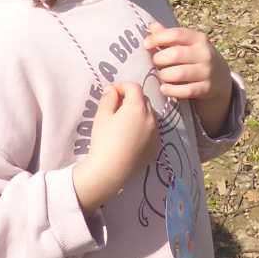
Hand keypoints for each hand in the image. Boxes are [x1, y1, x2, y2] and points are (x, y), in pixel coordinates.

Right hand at [73, 81, 157, 213]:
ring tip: (124, 123)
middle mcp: (151, 117)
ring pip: (149, 115)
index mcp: (138, 107)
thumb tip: (113, 90)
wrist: (110, 171)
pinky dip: (144, 128)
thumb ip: (108, 98)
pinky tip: (131, 137)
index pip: (134, 87)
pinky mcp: (156, 146)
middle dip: (131, 99)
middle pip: (143, 100)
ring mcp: (156, 132)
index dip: (122, 86)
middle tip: (116, 107)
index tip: (112, 93)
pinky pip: (152, 130)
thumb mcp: (102, 116)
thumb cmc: (103, 141)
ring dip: (139, 113)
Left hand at [146, 24, 231, 106]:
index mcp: (198, 38)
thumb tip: (151, 27)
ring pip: (179, 74)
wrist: (220, 77)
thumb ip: (169, 36)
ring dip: (164, 75)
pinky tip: (164, 88)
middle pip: (175, 54)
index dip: (158, 38)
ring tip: (160, 75)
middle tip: (154, 63)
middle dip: (159, 59)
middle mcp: (204, 53)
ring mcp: (207, 72)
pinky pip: (185, 91)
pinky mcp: (206, 88)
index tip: (146, 44)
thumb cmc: (195, 57)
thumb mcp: (187, 43)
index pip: (177, 34)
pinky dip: (171, 90)